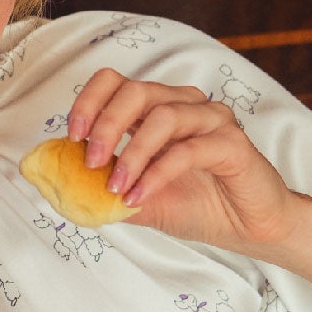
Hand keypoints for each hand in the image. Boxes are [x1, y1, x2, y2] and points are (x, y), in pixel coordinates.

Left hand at [67, 69, 296, 251]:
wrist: (248, 229)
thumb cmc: (199, 205)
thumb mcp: (139, 199)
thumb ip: (104, 190)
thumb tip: (62, 187)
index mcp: (159, 108)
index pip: (117, 82)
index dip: (90, 102)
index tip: (74, 136)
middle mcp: (185, 104)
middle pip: (136, 91)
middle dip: (106, 126)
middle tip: (92, 162)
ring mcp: (211, 120)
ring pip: (163, 117)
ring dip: (132, 155)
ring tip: (116, 188)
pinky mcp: (231, 143)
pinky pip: (188, 149)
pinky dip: (157, 174)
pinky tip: (140, 196)